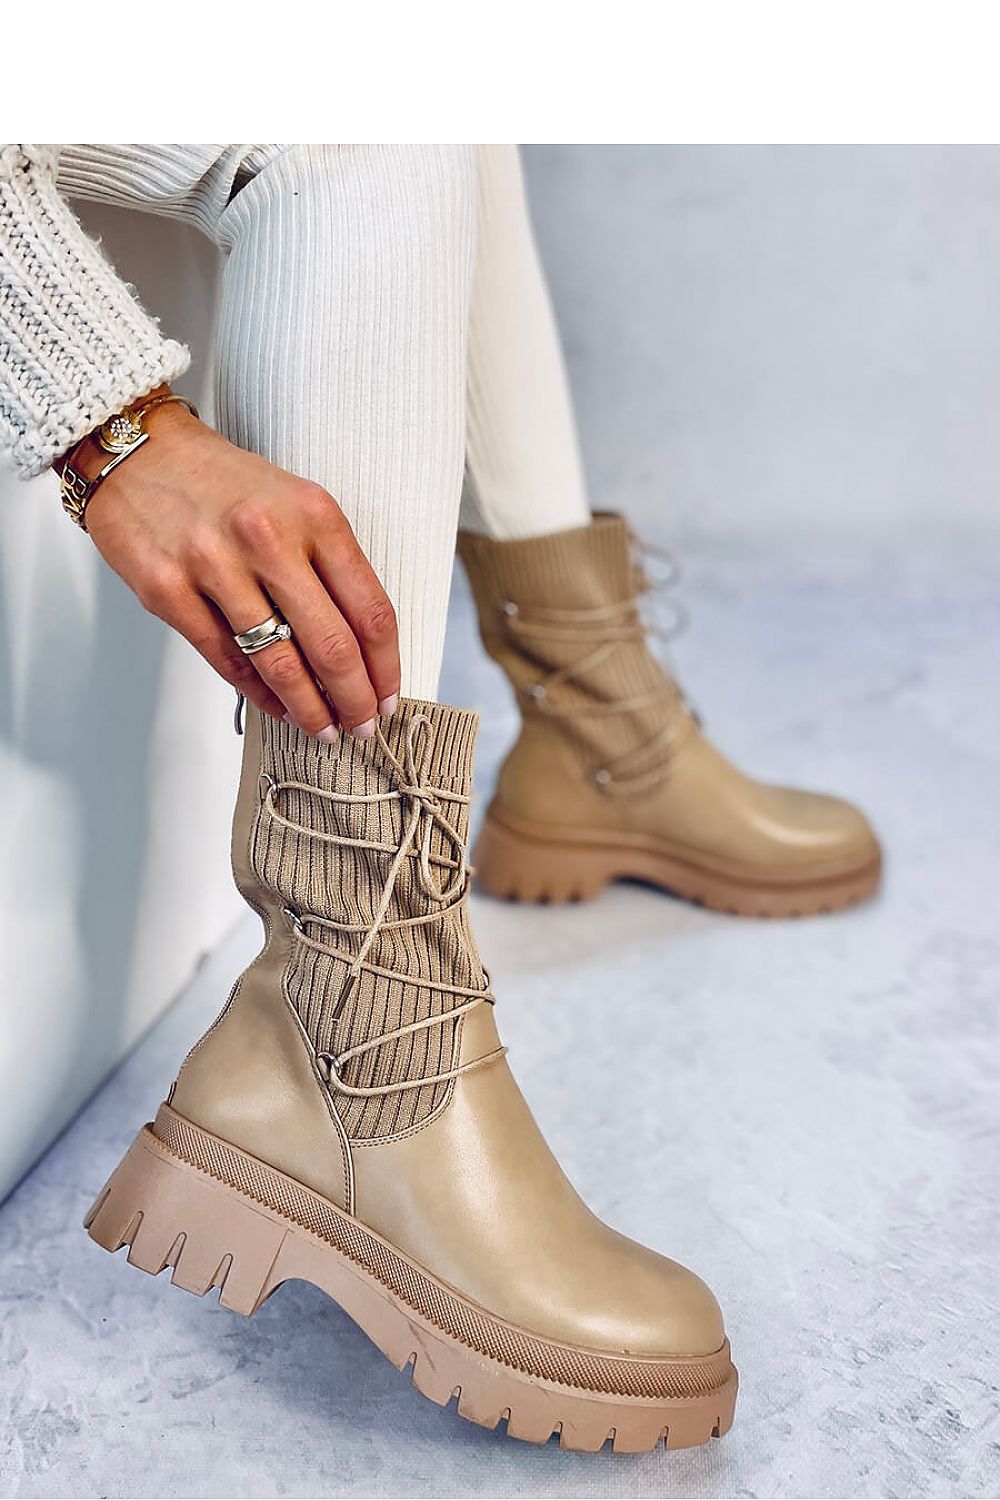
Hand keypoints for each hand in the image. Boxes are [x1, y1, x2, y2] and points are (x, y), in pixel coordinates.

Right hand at [82, 395, 399, 737]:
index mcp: (314, 514)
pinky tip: (277, 706)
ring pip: (279, 662)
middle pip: (332, 644)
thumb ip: (330, 567)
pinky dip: (258, 692)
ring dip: (308, 708)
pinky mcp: (167, 589)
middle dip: (354, 699)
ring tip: (323, 728)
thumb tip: (361, 650)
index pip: (370, 609)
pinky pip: (226, 658)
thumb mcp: (296, 504)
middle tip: (361, 727)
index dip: (386, 667)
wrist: (139, 453)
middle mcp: (268, 537)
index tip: (388, 698)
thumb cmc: (226, 485)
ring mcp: (214, 564)